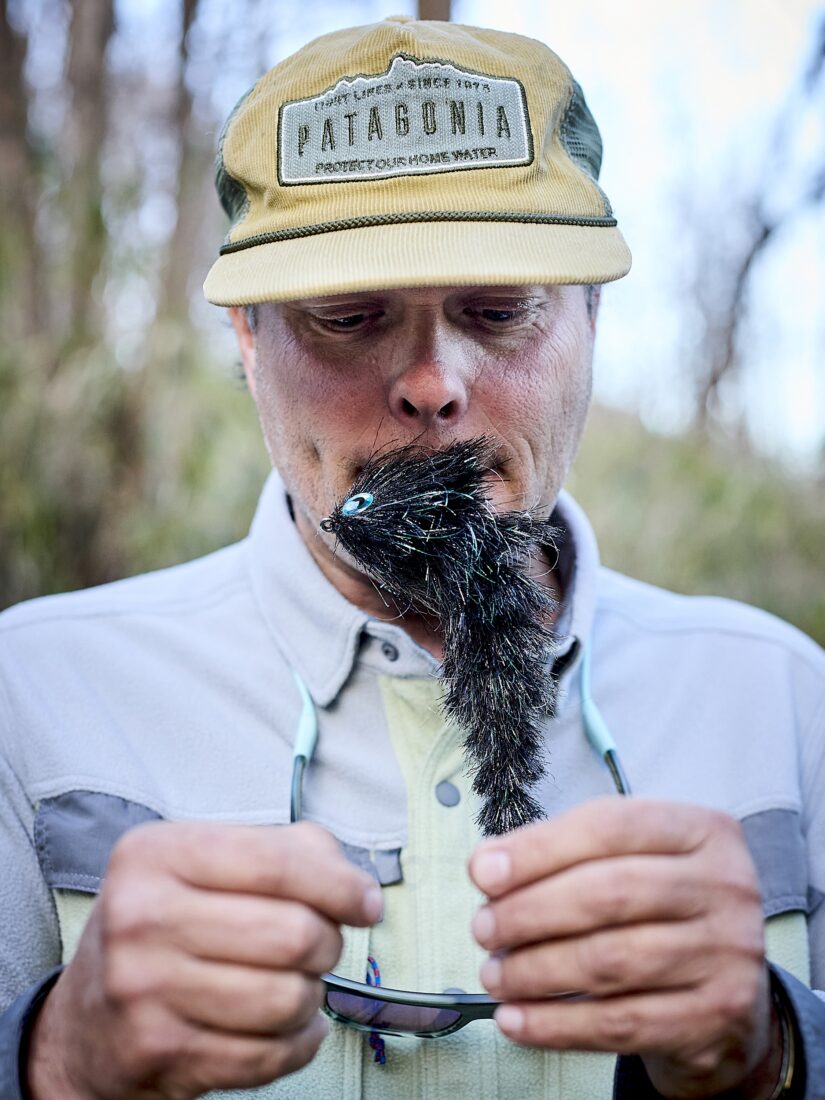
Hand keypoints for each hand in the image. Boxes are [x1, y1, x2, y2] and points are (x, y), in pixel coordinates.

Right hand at [27, 821, 382, 1099]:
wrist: (84, 1023)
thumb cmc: (164, 927)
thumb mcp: (205, 865)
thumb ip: (286, 852)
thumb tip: (354, 884)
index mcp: (156, 854)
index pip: (277, 863)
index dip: (340, 885)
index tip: (366, 903)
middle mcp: (141, 916)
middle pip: (292, 933)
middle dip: (328, 944)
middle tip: (321, 947)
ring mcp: (143, 989)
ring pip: (287, 998)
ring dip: (310, 996)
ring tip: (295, 985)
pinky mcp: (157, 1053)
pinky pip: (268, 1056)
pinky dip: (298, 1043)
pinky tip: (287, 1027)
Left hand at [468, 798, 782, 1098]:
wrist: (730, 996)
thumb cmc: (663, 914)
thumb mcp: (628, 861)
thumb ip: (563, 854)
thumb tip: (488, 866)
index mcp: (701, 831)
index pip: (609, 827)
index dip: (538, 849)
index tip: (484, 871)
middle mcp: (725, 886)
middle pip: (608, 893)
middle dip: (530, 912)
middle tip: (484, 927)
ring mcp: (728, 954)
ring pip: (610, 961)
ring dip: (535, 971)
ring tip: (495, 973)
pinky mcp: (717, 1017)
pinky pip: (620, 1023)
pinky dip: (556, 1024)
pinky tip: (519, 1017)